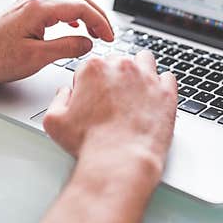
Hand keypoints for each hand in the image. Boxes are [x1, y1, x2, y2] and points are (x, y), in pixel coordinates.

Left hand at [0, 0, 114, 83]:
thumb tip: (88, 42)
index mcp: (38, 8)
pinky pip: (55, 6)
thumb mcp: (37, 58)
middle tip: (108, 34)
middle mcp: (33, 0)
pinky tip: (74, 27)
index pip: (81, 7)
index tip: (109, 37)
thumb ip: (67, 47)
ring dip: (85, 14)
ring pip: (67, 1)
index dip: (100, 22)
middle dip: (97, 15)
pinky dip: (71, 16)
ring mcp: (28, 4)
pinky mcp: (25, 11)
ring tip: (95, 32)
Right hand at [42, 50, 177, 179]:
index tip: (92, 99)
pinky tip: (154, 98)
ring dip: (139, 71)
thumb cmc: (89, 144)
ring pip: (144, 61)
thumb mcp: (54, 121)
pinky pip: (168, 77)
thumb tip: (66, 91)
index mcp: (94, 69)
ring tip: (135, 92)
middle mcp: (121, 67)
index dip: (90, 84)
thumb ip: (58, 98)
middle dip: (114, 77)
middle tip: (113, 100)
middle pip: (118, 62)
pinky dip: (162, 85)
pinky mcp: (167, 92)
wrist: (120, 161)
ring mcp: (147, 78)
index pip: (91, 66)